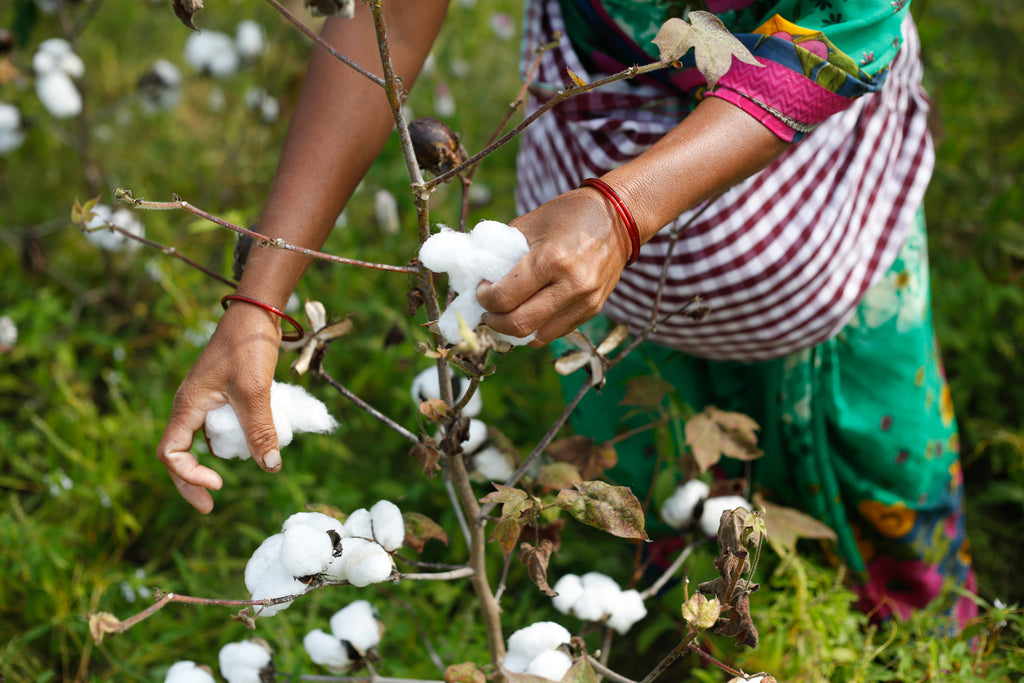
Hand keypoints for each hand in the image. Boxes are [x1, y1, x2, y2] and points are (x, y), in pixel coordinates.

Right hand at [156, 303, 282, 512]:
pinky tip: (258, 440)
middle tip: (210, 506)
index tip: (219, 483)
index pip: (171, 453)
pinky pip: (223, 426)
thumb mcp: (255, 391)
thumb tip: (270, 467)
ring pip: (205, 440)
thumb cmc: (248, 347)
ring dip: (220, 457)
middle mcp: (191, 407)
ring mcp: (206, 401)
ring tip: (242, 466)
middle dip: (193, 481)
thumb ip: (260, 430)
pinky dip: (236, 438)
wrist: (257, 313)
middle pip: (181, 453)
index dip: (188, 475)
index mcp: (187, 406)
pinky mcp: (223, 396)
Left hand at [476, 187, 631, 344]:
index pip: (505, 298)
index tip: (481, 290)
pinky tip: (527, 314)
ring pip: (537, 337)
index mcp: (552, 260)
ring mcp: (585, 302)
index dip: (484, 299)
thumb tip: (477, 274)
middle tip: (487, 311)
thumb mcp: (531, 223)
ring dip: (514, 331)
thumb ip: (503, 250)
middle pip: (519, 325)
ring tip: (505, 315)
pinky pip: (555, 333)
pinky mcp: (592, 310)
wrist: (619, 218)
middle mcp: (571, 285)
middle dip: (494, 322)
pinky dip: (536, 329)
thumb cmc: (569, 215)